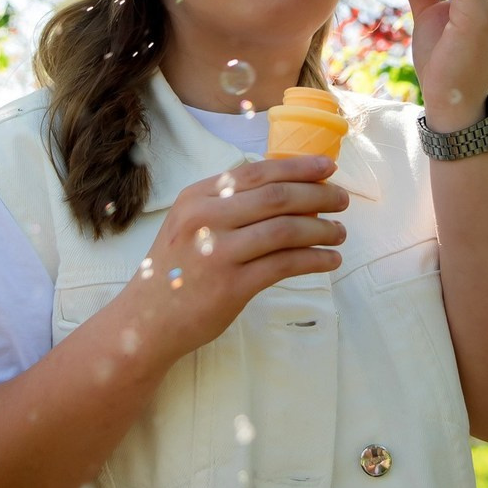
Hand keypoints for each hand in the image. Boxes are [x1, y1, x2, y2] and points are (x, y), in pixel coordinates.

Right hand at [120, 155, 347, 363]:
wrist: (145, 320)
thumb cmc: (176, 269)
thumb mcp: (189, 223)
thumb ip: (227, 203)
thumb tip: (286, 187)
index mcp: (197, 197)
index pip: (256, 173)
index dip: (296, 167)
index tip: (326, 167)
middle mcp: (206, 219)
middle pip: (276, 197)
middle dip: (317, 194)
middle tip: (342, 198)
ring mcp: (218, 253)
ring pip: (285, 230)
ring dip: (321, 229)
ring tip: (339, 232)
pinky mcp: (231, 287)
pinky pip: (284, 265)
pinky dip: (314, 260)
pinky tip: (329, 260)